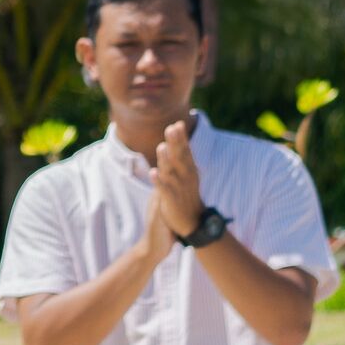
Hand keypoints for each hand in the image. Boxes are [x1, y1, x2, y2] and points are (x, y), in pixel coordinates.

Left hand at [149, 119, 204, 245]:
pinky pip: (164, 189)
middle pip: (180, 158)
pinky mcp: (171, 200)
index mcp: (189, 169)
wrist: (191, 220)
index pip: (186, 151)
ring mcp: (179, 188)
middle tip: (171, 129)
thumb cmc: (186, 192)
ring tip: (161, 148)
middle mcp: (185, 176)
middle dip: (175, 144)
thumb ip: (180, 154)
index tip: (178, 124)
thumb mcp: (186, 172)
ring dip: (166, 160)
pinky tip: (153, 173)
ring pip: (171, 172)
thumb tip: (176, 133)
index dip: (182, 138)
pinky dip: (159, 181)